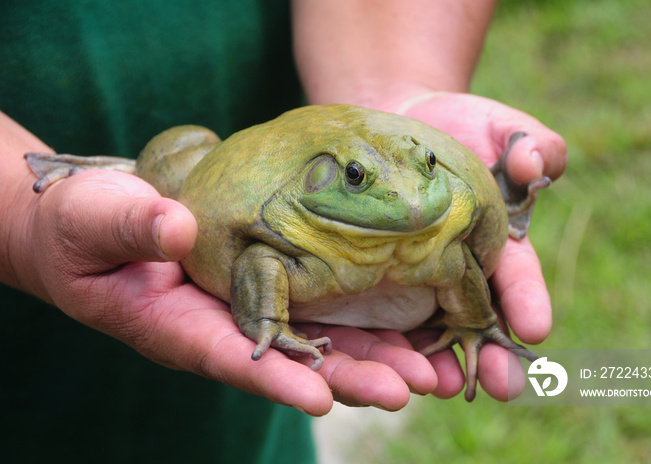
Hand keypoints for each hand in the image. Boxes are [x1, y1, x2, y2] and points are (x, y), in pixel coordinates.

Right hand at [20, 170, 437, 415]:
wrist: (94, 226)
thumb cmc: (82, 226)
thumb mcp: (95, 220)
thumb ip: (130, 226)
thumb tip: (175, 228)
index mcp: (175, 325)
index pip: (230, 356)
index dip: (274, 377)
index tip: (320, 397)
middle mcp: (221, 327)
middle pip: (292, 360)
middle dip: (351, 376)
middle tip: (411, 387)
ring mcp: (246, 311)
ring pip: (315, 340)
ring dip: (371, 356)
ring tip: (429, 369)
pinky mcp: (264, 288)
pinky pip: (316, 308)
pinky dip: (360, 320)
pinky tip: (408, 326)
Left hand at [389, 91, 567, 400]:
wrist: (394, 123)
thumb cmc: (455, 125)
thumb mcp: (496, 126)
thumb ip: (529, 143)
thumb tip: (536, 165)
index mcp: (498, 241)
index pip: (517, 275)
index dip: (528, 300)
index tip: (536, 328)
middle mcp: (461, 270)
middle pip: (479, 319)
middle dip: (491, 353)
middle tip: (502, 386)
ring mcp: (419, 279)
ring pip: (431, 329)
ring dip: (438, 360)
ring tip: (439, 385)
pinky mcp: (377, 280)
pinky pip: (381, 317)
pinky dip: (386, 342)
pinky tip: (384, 365)